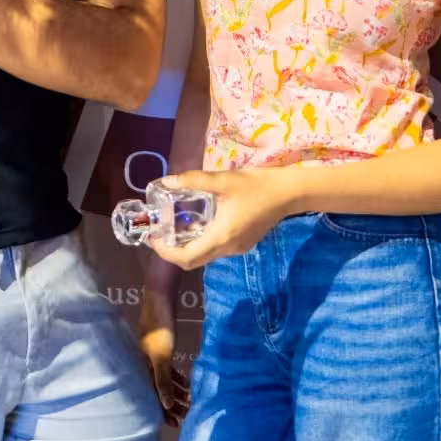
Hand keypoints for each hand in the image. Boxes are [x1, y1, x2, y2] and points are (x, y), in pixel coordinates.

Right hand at [137, 282, 189, 427]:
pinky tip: (187, 384)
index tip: (175, 424)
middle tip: (185, 417)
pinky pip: (167, 369)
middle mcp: (143, 364)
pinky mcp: (160, 347)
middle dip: (170, 405)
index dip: (162, 411)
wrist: (160, 297)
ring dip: (176, 392)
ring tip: (189, 403)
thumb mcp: (162, 356)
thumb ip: (163, 381)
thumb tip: (166, 406)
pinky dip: (176, 378)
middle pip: (157, 390)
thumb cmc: (160, 327)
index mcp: (140, 368)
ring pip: (163, 380)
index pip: (150, 396)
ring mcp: (152, 355)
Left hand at [149, 167, 292, 270]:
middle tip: (160, 232)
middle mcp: (228, 249)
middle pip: (193, 260)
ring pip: (205, 255)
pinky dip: (201, 240)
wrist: (288, 193)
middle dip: (172, 250)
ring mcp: (237, 248)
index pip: (186, 258)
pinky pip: (215, 249)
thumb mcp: (223, 179)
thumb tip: (166, 181)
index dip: (165, 252)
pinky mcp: (243, 243)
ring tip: (175, 224)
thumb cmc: (255, 186)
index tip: (153, 238)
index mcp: (221, 237)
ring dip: (187, 245)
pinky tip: (199, 220)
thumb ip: (193, 180)